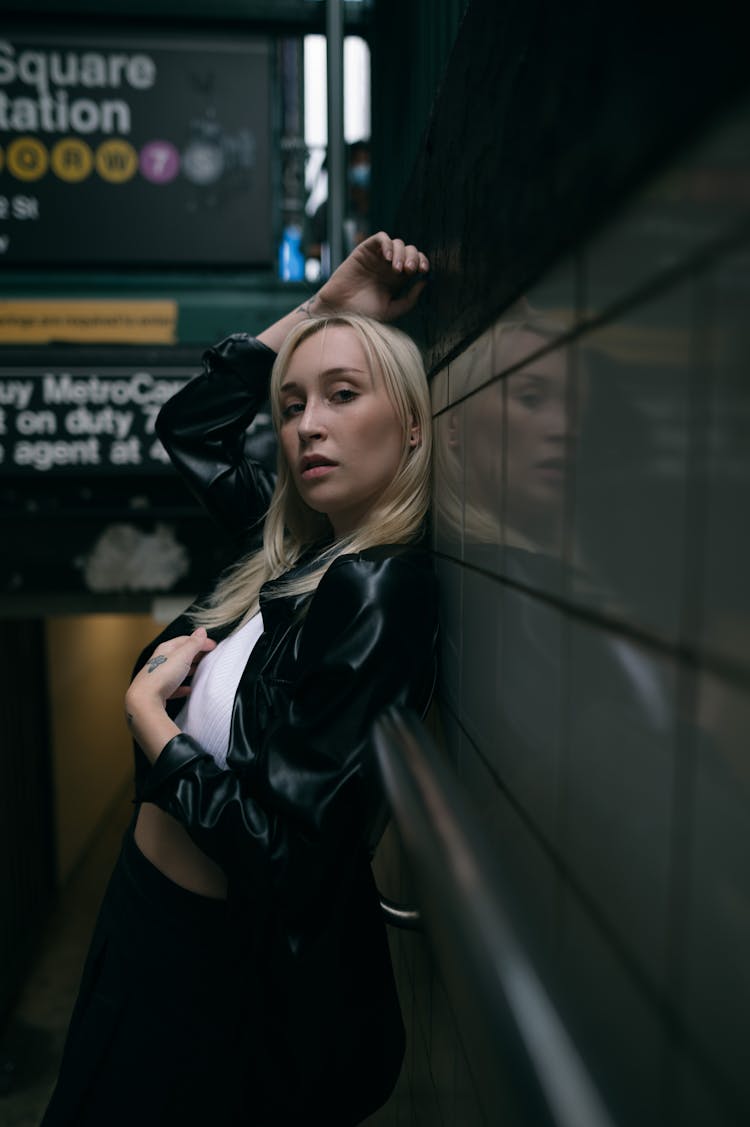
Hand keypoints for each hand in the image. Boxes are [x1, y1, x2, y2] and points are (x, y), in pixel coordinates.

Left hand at [126, 628, 215, 716]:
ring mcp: (158, 676)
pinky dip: (182, 686)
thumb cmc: (162, 676)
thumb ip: (194, 643)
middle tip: (209, 656)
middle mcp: (160, 661)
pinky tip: (188, 689)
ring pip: (176, 669)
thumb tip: (201, 631)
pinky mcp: (159, 691)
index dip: (200, 641)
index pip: (185, 640)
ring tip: (200, 670)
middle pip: (180, 654)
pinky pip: (173, 687)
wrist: (145, 700)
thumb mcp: (182, 655)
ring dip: (189, 668)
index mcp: (165, 649)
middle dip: (195, 653)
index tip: (213, 646)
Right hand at [315, 231, 429, 321]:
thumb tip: (424, 282)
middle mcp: (388, 266)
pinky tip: (387, 257)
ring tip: (397, 269)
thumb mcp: (392, 310)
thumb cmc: (364, 314)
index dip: (423, 262)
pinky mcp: (364, 251)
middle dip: (414, 258)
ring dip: (401, 253)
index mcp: (397, 279)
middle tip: (409, 271)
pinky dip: (387, 244)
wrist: (340, 311)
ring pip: (397, 243)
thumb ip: (410, 299)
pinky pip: (380, 238)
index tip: (423, 271)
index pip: (416, 263)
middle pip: (409, 250)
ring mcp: (377, 258)